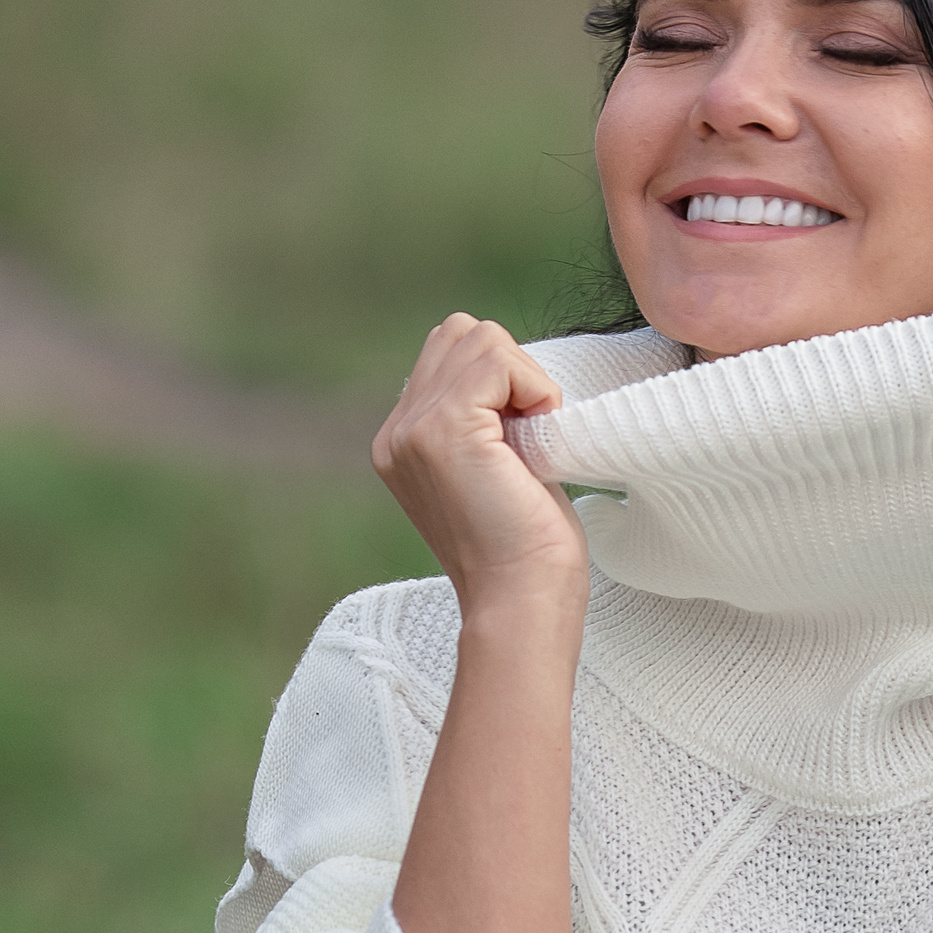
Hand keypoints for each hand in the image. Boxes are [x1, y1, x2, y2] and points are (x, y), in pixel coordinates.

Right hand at [373, 314, 588, 612]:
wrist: (522, 599)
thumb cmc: (527, 547)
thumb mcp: (494, 470)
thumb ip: (481, 422)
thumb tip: (506, 372)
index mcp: (401, 441)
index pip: (448, 352)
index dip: (501, 379)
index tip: (523, 438)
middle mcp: (395, 432)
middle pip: (460, 333)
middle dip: (511, 370)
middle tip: (530, 435)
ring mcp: (413, 428)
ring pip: (481, 338)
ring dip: (525, 380)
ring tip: (531, 441)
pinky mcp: (443, 428)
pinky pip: (498, 359)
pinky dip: (534, 388)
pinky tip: (537, 437)